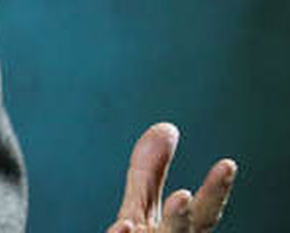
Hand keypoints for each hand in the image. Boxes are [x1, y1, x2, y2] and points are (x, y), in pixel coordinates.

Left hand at [107, 122, 236, 232]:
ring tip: (170, 203)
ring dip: (166, 224)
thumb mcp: (140, 207)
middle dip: (182, 215)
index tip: (228, 164)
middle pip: (182, 231)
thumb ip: (150, 172)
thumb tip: (167, 127)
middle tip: (183, 195)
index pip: (203, 213)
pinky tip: (122, 227)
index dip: (215, 191)